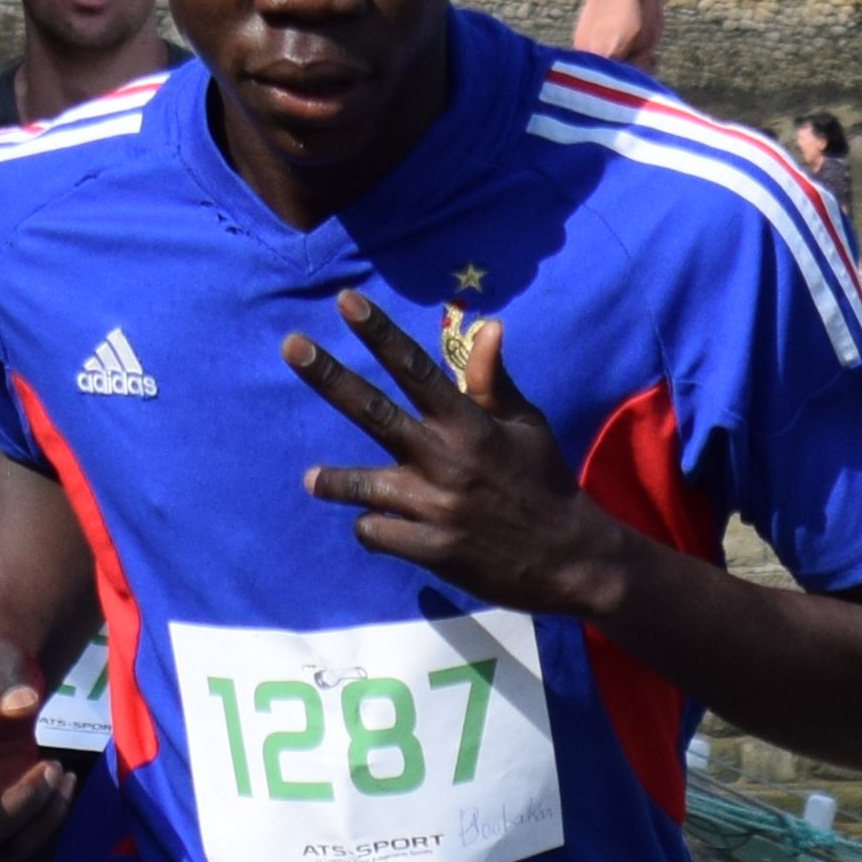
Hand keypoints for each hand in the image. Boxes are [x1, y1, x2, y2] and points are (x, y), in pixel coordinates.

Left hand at [286, 293, 619, 621]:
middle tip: (291, 346)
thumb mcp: (527, 425)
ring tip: (313, 479)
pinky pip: (379, 534)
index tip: (346, 302)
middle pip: (374, 412)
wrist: (571, 559)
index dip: (380, 333)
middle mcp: (447, 460)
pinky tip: (379, 527)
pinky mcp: (433, 550)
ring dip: (334, 483)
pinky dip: (373, 529)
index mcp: (469, 424)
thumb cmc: (545, 483)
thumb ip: (493, 381)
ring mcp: (437, 507)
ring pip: (364, 487)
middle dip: (330, 377)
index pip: (416, 369)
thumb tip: (488, 325)